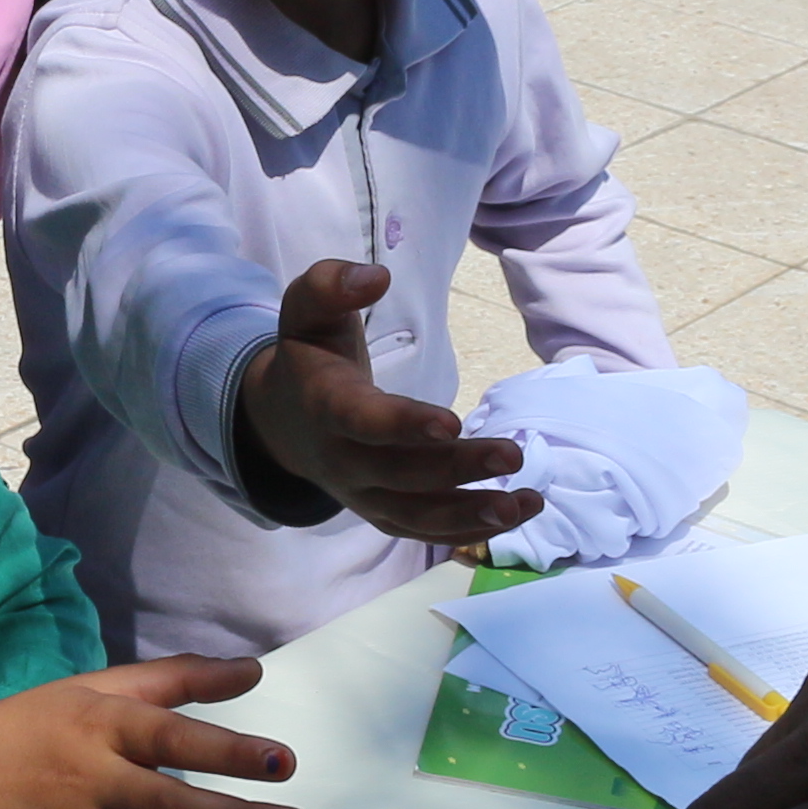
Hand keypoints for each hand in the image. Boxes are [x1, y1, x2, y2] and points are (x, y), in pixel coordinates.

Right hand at [235, 261, 533, 546]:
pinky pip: (423, 531)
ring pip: (416, 514)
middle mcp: (342, 460)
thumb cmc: (310, 356)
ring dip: (472, 514)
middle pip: (401, 474)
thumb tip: (375, 277)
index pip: (362, 421)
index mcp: (325, 405)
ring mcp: (361, 494)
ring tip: (526, 503)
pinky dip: (468, 531)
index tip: (453, 422)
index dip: (403, 425)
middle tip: (514, 455)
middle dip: (457, 468)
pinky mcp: (381, 513)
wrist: (281, 422)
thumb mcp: (308, 311)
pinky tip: (515, 516)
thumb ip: (332, 286)